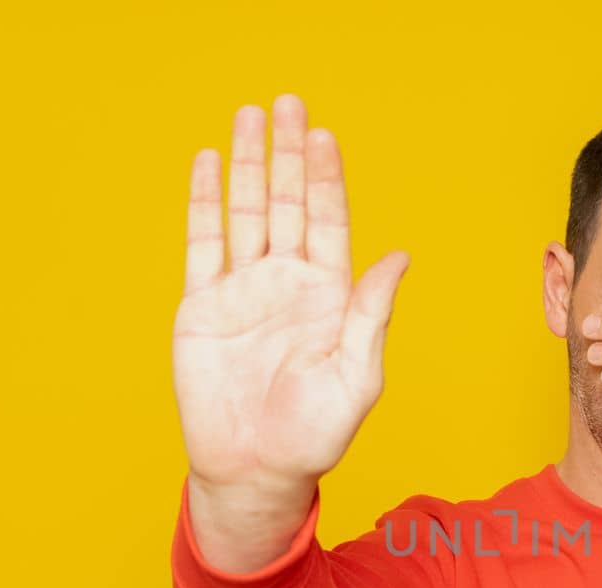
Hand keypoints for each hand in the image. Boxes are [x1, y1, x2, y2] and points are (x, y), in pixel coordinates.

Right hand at [172, 94, 409, 503]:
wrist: (255, 469)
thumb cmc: (314, 434)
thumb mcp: (356, 375)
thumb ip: (372, 314)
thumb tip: (399, 257)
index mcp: (329, 296)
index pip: (328, 222)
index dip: (326, 179)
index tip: (325, 138)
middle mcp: (287, 284)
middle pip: (288, 204)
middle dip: (289, 154)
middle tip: (290, 103)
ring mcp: (243, 291)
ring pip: (247, 212)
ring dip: (249, 164)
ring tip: (250, 116)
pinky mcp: (202, 306)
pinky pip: (204, 243)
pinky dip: (206, 201)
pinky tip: (210, 162)